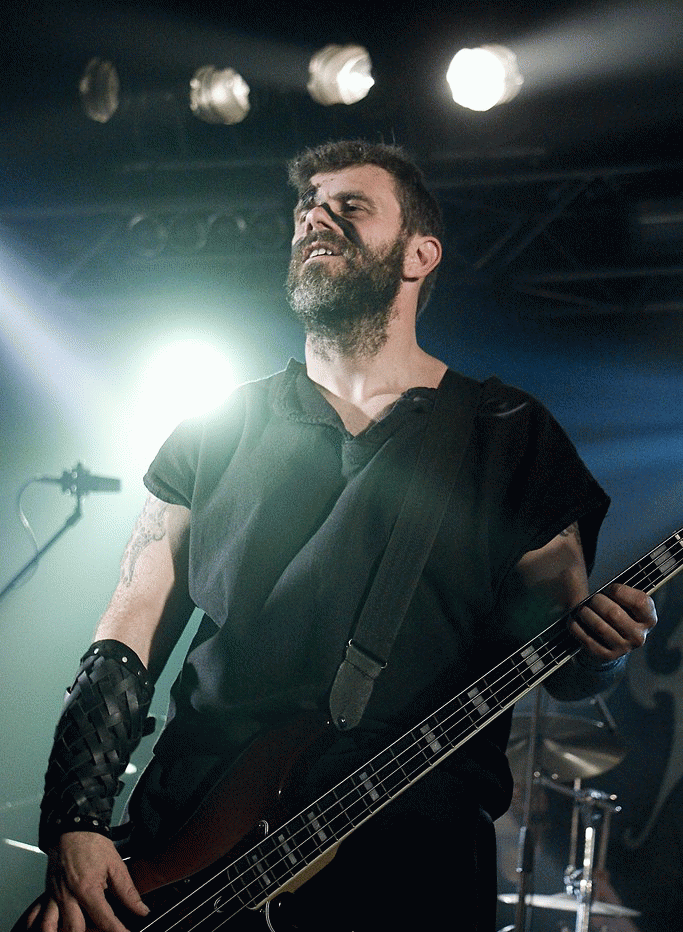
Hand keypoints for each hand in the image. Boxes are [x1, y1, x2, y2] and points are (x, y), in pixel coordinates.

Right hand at [28, 832, 148, 931]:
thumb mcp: (116, 865)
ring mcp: (54, 897)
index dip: (117, 931)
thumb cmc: (93, 844)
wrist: (73, 828)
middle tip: (103, 931)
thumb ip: (127, 891)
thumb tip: (141, 909)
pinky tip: (56, 928)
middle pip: (75, 930)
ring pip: (51, 928)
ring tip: (80, 929)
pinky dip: (46, 927)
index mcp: (87, 888)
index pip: (104, 919)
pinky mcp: (46, 895)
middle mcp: (68, 896)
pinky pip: (38, 917)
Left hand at [569, 583, 656, 661]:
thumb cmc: (618, 613)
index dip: (620, 591)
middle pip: (614, 613)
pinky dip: (576, 626)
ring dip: (585, 613)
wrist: (612, 643)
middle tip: (592, 599)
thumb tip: (595, 580)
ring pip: (599, 626)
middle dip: (597, 601)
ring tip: (582, 609)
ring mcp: (623, 648)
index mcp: (649, 619)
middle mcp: (639, 636)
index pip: (640, 602)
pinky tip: (574, 620)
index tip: (610, 589)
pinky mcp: (606, 656)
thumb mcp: (626, 602)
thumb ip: (619, 591)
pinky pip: (587, 638)